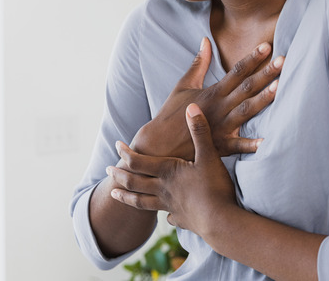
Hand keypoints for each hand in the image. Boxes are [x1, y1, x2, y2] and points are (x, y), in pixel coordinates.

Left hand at [107, 104, 237, 236]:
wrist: (221, 221)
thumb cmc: (214, 187)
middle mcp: (163, 189)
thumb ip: (199, 131)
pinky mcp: (182, 219)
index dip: (125, 153)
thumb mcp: (208, 155)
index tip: (117, 144)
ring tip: (114, 194)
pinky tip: (165, 216)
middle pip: (134, 182)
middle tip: (107, 170)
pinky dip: (164, 215)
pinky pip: (168, 216)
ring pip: (141, 202)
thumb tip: (191, 106)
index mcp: (167, 172)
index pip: (138, 161)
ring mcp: (170, 206)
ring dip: (126, 197)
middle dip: (119, 175)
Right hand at [130, 37, 282, 159]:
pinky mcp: (219, 146)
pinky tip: (267, 142)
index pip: (236, 71)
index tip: (267, 46)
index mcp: (212, 92)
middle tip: (284, 60)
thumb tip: (206, 40)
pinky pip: (237, 146)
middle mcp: (219, 107)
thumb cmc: (171, 113)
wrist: (158, 144)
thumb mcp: (183, 85)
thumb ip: (198, 63)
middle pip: (246, 88)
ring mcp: (220, 127)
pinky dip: (251, 145)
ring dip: (263, 99)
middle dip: (265, 73)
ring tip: (281, 87)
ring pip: (246, 111)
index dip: (252, 58)